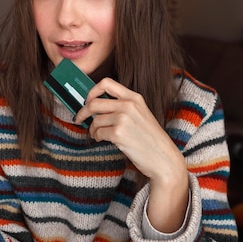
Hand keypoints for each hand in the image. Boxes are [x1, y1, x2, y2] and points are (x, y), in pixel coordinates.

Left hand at [74, 78, 188, 231]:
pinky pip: (98, 132)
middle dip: (83, 112)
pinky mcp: (119, 133)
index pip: (106, 83)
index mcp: (134, 97)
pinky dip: (96, 137)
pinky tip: (101, 140)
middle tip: (79, 118)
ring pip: (95, 120)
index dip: (92, 91)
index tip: (87, 100)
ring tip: (97, 134)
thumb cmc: (150, 138)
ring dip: (92, 129)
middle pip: (94, 102)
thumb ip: (123, 106)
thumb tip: (96, 105)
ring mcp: (124, 119)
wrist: (163, 158)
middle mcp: (128, 105)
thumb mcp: (140, 114)